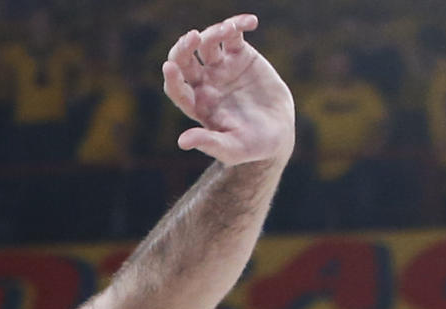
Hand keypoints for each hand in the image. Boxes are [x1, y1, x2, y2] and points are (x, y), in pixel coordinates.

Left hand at [162, 15, 295, 166]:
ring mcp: (221, 67)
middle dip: (184, 48)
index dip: (172, 78)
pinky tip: (250, 22)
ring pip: (207, 42)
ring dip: (214, 32)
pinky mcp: (239, 55)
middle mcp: (204, 83)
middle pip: (184, 60)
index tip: (169, 67)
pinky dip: (238, 25)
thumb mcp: (232, 149)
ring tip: (228, 30)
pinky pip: (233, 34)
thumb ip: (209, 143)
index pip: (177, 88)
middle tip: (192, 37)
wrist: (276, 134)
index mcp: (197, 105)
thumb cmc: (252, 147)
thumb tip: (182, 142)